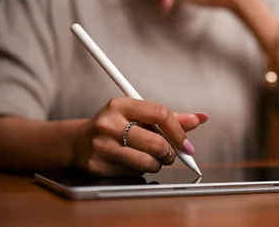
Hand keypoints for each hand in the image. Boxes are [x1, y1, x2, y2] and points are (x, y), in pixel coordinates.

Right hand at [72, 97, 207, 176]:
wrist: (78, 142)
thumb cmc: (115, 126)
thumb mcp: (139, 116)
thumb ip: (171, 118)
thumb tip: (201, 118)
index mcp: (122, 105)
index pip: (160, 113)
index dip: (178, 131)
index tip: (186, 144)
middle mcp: (110, 123)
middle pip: (157, 142)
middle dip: (168, 152)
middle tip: (168, 154)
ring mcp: (102, 145)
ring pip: (147, 162)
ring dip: (156, 164)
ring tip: (152, 159)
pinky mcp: (98, 165)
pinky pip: (133, 174)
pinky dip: (140, 172)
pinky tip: (131, 163)